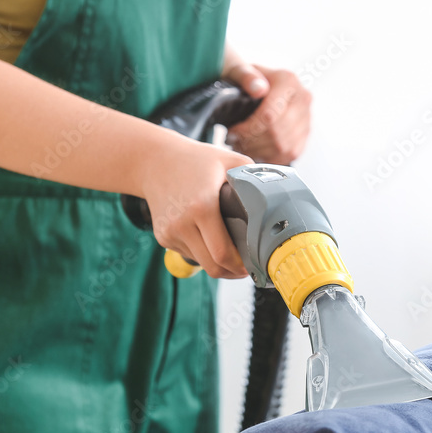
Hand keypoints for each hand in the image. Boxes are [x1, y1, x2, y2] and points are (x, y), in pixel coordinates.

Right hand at [138, 137, 252, 278]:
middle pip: (213, 266)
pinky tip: (209, 238)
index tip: (253, 266)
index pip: (222, 254)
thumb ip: (254, 176)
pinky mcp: (163, 237)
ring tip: (230, 251)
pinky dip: (202, 252)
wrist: (154, 161)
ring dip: (217, 263)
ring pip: (201, 262)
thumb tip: (277, 194)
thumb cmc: (196, 160)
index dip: (240, 267)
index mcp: (202, 207)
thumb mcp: (229, 160)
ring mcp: (170, 232)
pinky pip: (189, 254)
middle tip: (246, 268)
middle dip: (232, 272)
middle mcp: (183, 223)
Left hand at [222, 63, 311, 163]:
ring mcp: (307, 118)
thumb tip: (258, 89)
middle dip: (252, 142)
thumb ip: (245, 76)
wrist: (258, 83)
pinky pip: (289, 154)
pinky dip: (269, 157)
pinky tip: (255, 150)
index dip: (248, 129)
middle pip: (277, 133)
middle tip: (234, 141)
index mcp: (289, 81)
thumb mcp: (239, 69)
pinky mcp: (305, 134)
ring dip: (259, 151)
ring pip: (283, 147)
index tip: (232, 132)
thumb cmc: (246, 78)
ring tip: (243, 145)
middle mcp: (302, 99)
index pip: (270, 115)